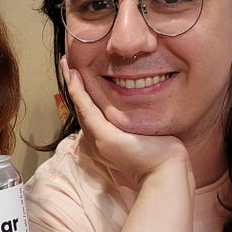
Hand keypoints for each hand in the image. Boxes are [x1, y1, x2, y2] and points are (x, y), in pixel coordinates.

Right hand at [61, 56, 187, 187]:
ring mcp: (98, 138)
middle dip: (73, 82)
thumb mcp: (143, 130)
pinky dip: (79, 92)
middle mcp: (97, 138)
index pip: (89, 109)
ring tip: (67, 64)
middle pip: (81, 105)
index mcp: (104, 137)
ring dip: (72, 83)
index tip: (79, 70)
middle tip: (66, 61)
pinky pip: (87, 109)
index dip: (82, 89)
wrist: (165, 169)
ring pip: (80, 105)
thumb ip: (135, 119)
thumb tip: (140, 102)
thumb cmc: (160, 151)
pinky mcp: (104, 137)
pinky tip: (75, 77)